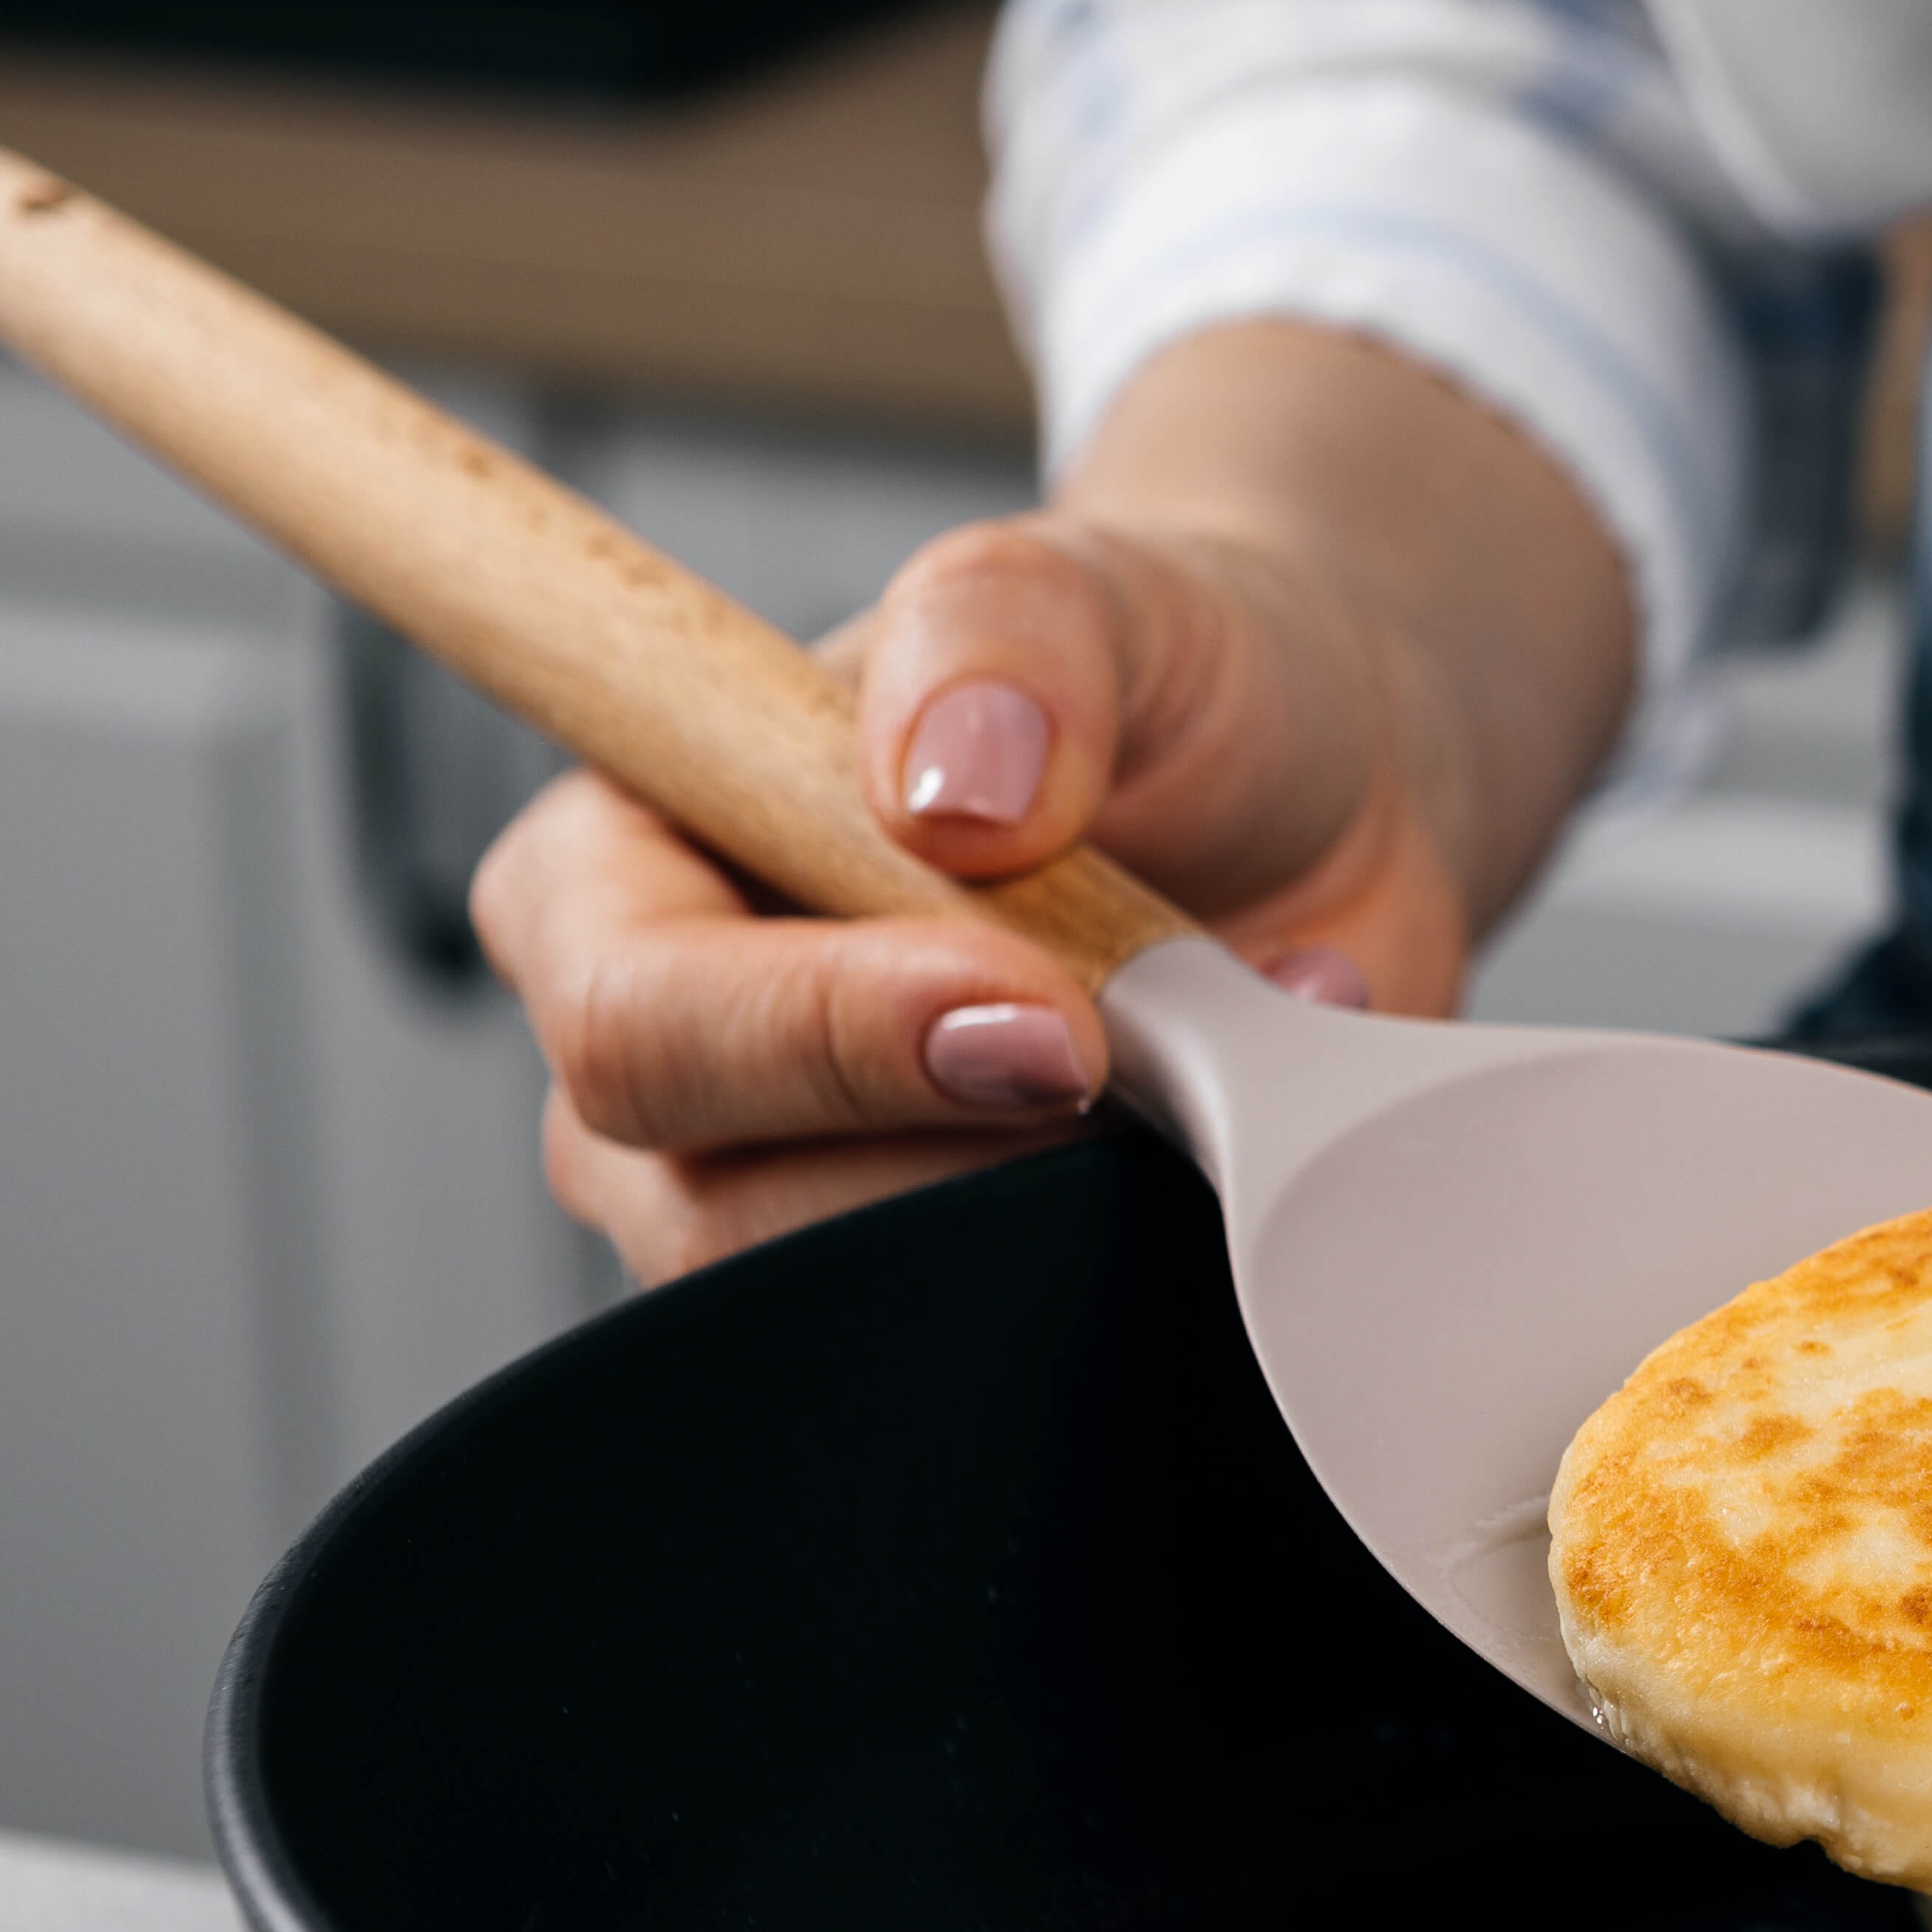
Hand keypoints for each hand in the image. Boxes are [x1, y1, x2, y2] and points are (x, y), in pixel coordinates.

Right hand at [476, 320, 1634, 1281]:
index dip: (828, 1039)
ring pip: (864, 1310)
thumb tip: (951, 788)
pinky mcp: (946, 1275)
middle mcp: (677, 1055)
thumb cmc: (1150, 679)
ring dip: (1071, 1212)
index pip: (638, 1017)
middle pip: (720, 1213)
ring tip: (1217, 1058)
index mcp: (619, 872)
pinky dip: (1146, 1259)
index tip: (1046, 1013)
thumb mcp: (1092, 592)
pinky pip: (1008, 1339)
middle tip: (1155, 1055)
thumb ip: (1006, 637)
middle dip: (968, 1157)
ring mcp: (798, 1188)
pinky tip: (1241, 1140)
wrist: (1311, 779)